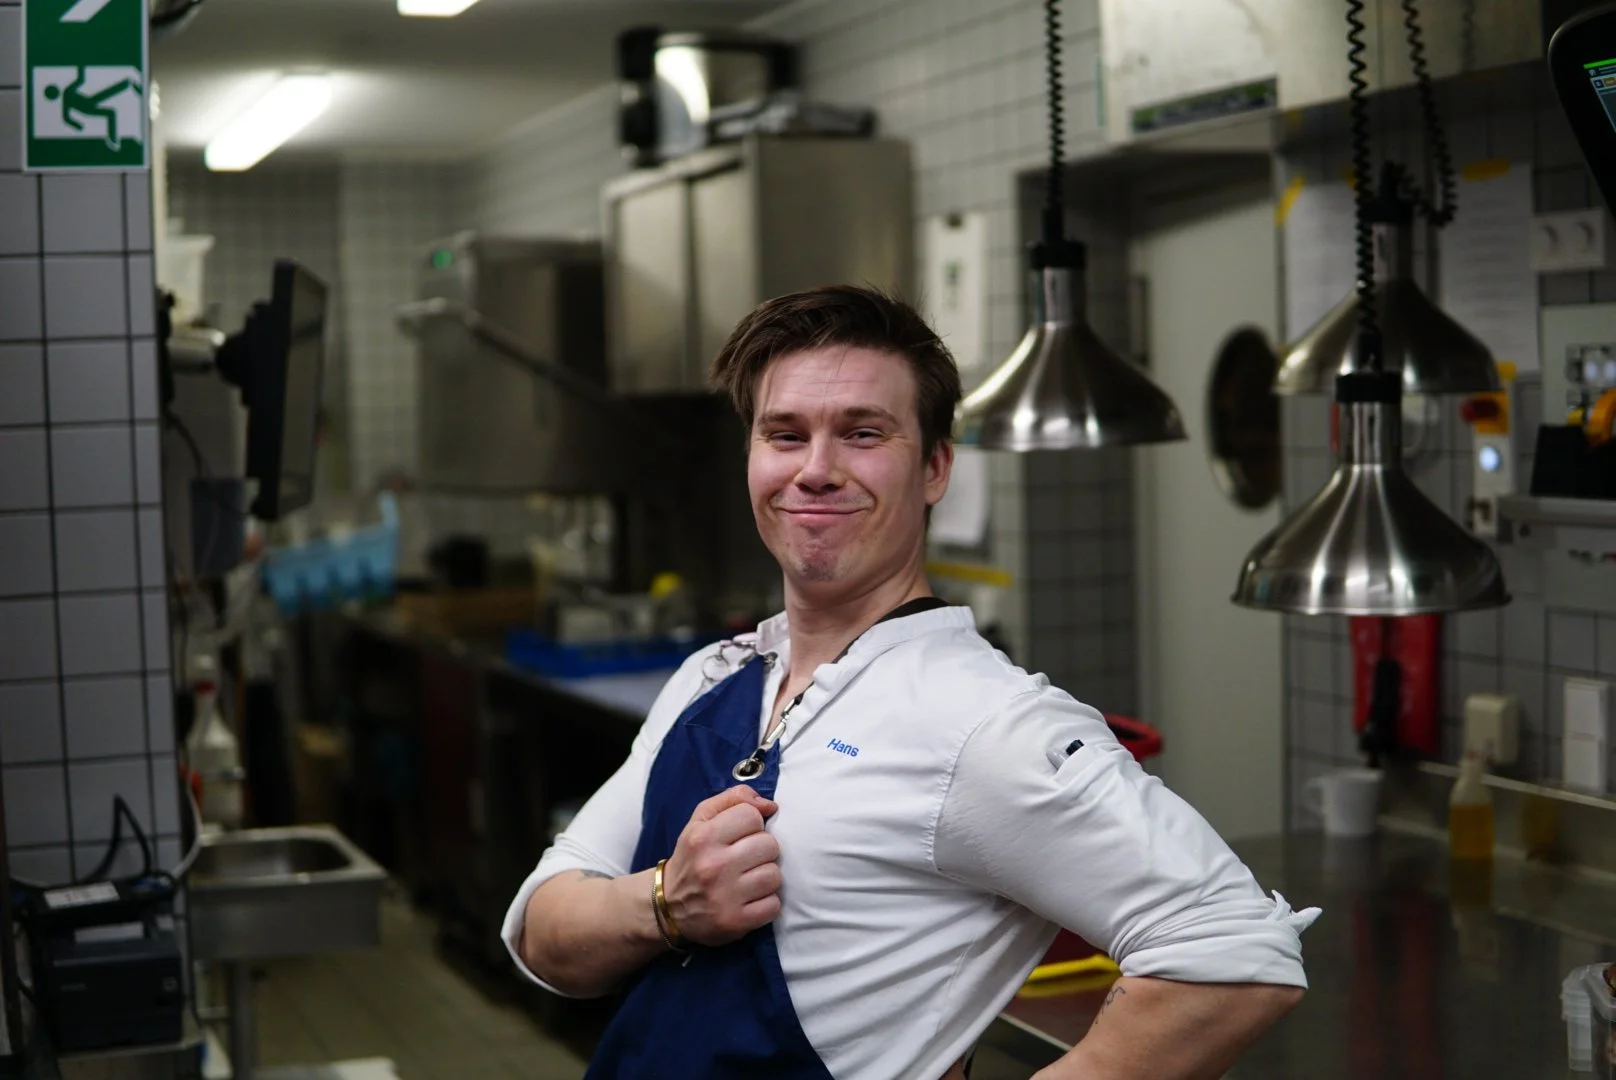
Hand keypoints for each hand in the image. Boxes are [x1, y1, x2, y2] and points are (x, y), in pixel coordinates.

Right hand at [662, 785, 781, 945]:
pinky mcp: (736, 922)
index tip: (741, 836)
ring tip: (748, 879)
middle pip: (769, 845)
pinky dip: (766, 903)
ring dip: (766, 877)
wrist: (667, 907)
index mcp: (703, 837)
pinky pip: (773, 905)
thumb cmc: (692, 857)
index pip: (752, 816)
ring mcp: (725, 896)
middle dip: (761, 851)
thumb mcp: (700, 820)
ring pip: (774, 875)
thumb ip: (733, 800)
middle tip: (746, 859)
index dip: (752, 824)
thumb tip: (770, 805)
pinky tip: (750, 900)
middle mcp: (713, 866)